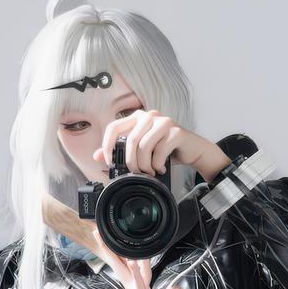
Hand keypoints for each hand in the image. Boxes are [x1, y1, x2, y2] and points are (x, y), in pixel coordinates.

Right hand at [91, 226, 180, 288]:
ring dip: (116, 255)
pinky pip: (136, 285)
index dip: (131, 253)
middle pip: (122, 266)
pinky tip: (131, 260)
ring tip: (106, 238)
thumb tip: (176, 288)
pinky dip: (134, 272)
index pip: (136, 267)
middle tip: (100, 233)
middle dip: (112, 250)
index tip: (125, 239)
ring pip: (124, 271)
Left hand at [93, 108, 210, 177]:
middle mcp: (149, 116)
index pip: (113, 127)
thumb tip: (96, 156)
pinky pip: (160, 151)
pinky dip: (158, 165)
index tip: (110, 162)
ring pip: (144, 147)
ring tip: (150, 171)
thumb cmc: (165, 150)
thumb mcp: (141, 151)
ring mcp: (163, 122)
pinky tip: (161, 168)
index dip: (107, 146)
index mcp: (137, 118)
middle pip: (130, 141)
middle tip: (137, 173)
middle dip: (131, 163)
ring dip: (145, 166)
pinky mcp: (176, 131)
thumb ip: (120, 151)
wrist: (191, 150)